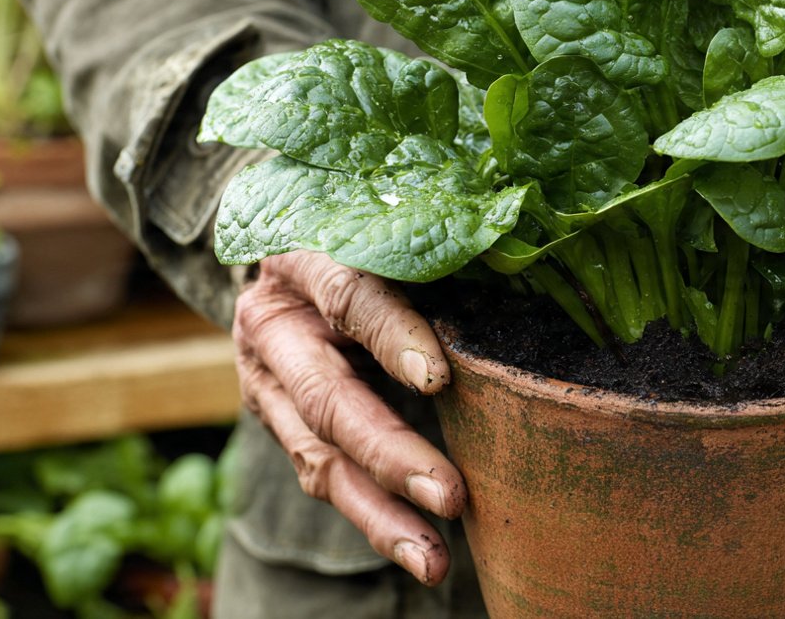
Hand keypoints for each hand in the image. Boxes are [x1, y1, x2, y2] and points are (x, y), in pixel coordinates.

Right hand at [231, 250, 463, 584]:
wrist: (286, 243)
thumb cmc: (365, 228)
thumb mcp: (390, 225)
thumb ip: (436, 250)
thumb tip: (516, 263)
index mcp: (302, 257)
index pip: (350, 295)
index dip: (392, 336)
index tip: (440, 378)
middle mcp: (271, 324)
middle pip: (327, 397)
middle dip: (390, 452)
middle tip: (449, 495)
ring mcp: (267, 382)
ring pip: (319, 457)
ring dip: (380, 512)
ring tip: (433, 560)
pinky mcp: (280, 423)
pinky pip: (326, 477)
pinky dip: (374, 518)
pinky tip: (420, 551)